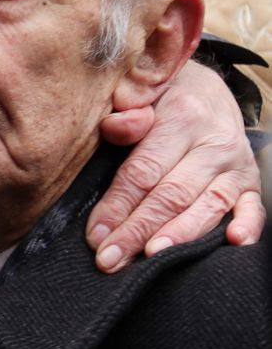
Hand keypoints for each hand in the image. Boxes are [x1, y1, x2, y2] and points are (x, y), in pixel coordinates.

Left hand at [87, 59, 264, 271]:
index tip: (96, 236)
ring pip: (207, 206)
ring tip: (153, 259)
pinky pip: (252, 207)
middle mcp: (214, 142)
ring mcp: (236, 164)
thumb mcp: (140, 95)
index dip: (117, 206)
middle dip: (138, 231)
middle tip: (111, 259)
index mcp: (181, 118)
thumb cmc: (159, 99)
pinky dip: (247, 226)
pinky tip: (233, 242)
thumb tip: (114, 127)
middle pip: (172, 195)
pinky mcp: (250, 181)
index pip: (144, 171)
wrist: (205, 89)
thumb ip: (126, 113)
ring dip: (179, 236)